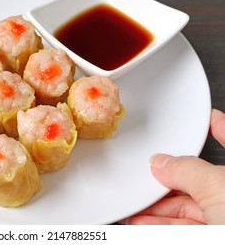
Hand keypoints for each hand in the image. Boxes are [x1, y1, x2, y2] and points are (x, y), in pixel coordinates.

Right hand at [120, 109, 224, 224]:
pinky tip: (143, 223)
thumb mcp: (220, 188)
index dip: (219, 126)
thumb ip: (187, 170)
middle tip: (145, 181)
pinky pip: (180, 228)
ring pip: (186, 208)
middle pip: (197, 181)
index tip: (208, 118)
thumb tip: (162, 162)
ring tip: (135, 208)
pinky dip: (158, 225)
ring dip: (157, 208)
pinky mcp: (211, 236)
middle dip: (166, 182)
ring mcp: (224, 219)